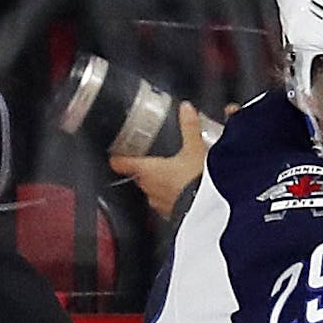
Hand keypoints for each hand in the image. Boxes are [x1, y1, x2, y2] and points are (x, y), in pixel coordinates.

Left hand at [109, 100, 223, 219]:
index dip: (117, 159)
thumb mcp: (194, 148)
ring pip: (151, 190)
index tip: (114, 156)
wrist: (209, 209)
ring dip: (157, 183)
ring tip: (169, 176)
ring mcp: (158, 203)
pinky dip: (170, 196)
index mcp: (149, 169)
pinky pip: (165, 202)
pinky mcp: (170, 213)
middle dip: (143, 169)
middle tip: (149, 161)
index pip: (123, 164)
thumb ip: (189, 127)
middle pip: (138, 176)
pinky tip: (182, 192)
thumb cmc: (196, 181)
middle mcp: (149, 187)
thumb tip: (186, 108)